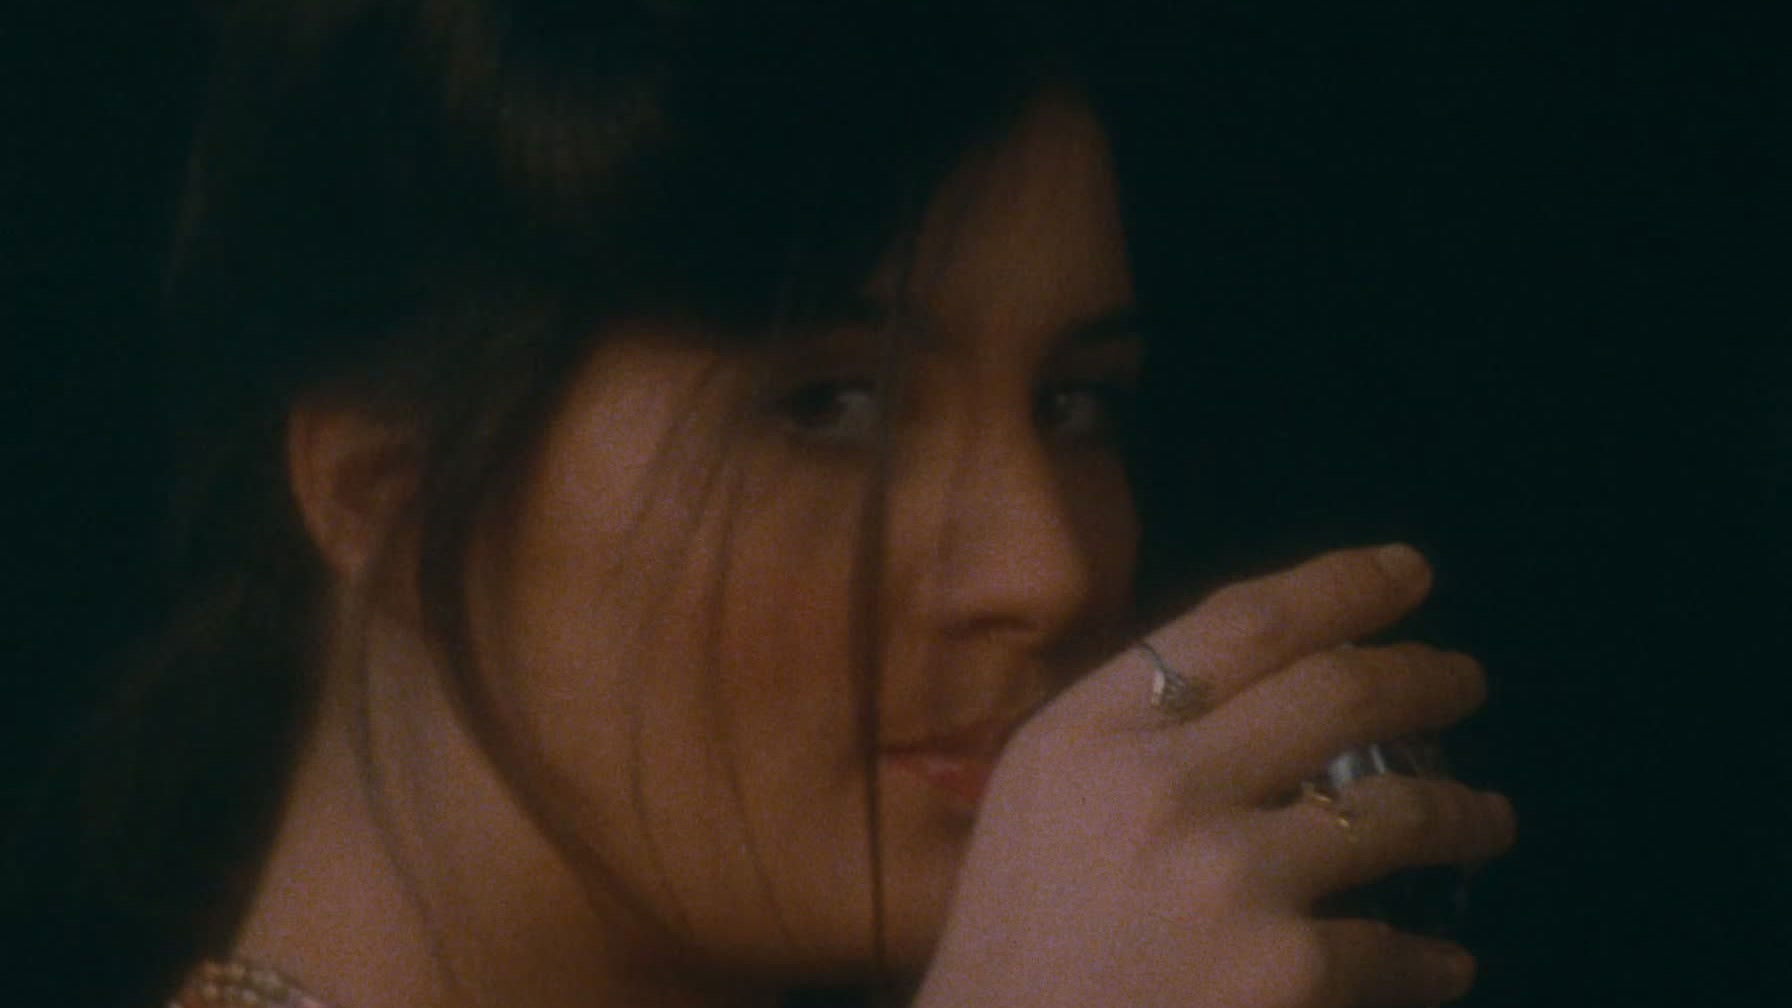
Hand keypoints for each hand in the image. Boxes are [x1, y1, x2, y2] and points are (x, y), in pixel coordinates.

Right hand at [917, 545, 1515, 1007]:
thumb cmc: (1011, 945)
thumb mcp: (1038, 801)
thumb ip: (1130, 734)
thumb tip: (1256, 691)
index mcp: (1090, 731)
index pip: (1241, 621)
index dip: (1341, 585)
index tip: (1405, 572)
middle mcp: (1162, 783)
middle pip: (1336, 692)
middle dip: (1424, 677)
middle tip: (1464, 680)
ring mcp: (1231, 875)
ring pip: (1394, 809)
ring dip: (1464, 810)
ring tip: (1489, 818)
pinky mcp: (1286, 971)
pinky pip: (1394, 947)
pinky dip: (1431, 959)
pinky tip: (1443, 963)